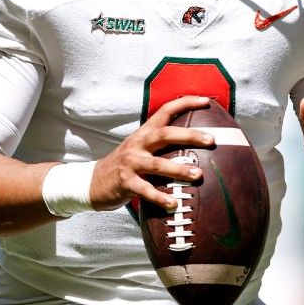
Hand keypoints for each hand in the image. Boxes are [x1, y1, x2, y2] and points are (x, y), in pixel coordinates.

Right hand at [90, 96, 215, 210]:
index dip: (185, 103)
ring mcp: (130, 163)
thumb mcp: (139, 149)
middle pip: (164, 134)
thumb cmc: (125, 166)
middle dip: (189, 135)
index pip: (165, 111)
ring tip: (197, 175)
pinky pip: (146, 191)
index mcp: (143, 133)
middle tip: (211, 140)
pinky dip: (161, 197)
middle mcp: (137, 144)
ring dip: (178, 169)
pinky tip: (174, 203)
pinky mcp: (125, 183)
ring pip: (157, 164)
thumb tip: (194, 147)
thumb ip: (160, 146)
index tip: (206, 101)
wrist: (92, 181)